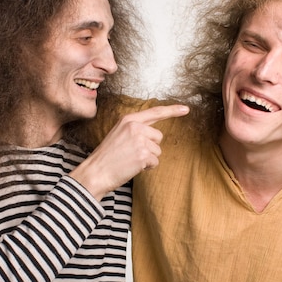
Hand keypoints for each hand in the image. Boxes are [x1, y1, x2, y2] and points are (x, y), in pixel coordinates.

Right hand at [69, 104, 188, 200]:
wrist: (96, 172)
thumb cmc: (107, 156)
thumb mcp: (118, 134)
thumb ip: (136, 129)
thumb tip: (155, 134)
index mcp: (128, 120)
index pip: (155, 112)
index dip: (172, 110)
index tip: (186, 109)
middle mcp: (135, 127)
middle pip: (159, 137)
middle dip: (150, 147)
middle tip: (131, 153)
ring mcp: (140, 140)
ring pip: (157, 151)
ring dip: (148, 158)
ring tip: (130, 160)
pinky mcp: (143, 154)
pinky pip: (155, 162)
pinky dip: (147, 167)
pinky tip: (133, 167)